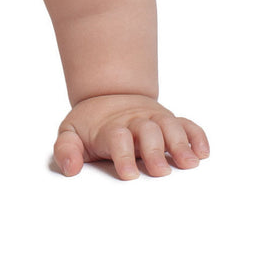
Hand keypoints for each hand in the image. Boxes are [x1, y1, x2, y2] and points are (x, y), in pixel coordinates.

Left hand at [54, 94, 208, 179]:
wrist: (108, 96)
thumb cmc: (91, 125)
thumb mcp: (70, 133)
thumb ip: (66, 149)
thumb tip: (71, 169)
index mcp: (110, 128)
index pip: (117, 137)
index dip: (123, 155)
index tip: (129, 174)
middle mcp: (135, 122)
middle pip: (147, 131)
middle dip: (154, 150)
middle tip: (160, 171)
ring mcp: (154, 120)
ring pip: (170, 126)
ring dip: (180, 143)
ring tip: (189, 163)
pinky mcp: (169, 121)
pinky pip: (187, 125)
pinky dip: (197, 136)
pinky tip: (204, 153)